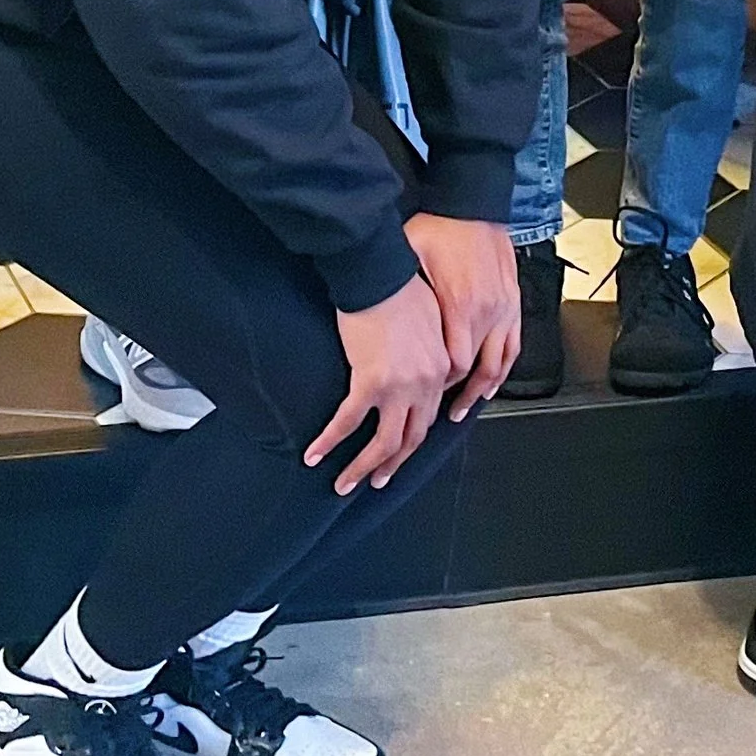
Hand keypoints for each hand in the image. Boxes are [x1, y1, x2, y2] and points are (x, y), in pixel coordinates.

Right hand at [306, 273, 450, 495]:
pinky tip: (314, 455)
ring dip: (364, 468)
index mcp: (441, 367)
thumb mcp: (429, 318)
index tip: (398, 449)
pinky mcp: (369, 382)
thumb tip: (416, 362)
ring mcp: (399, 386)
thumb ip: (428, 348)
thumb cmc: (400, 284)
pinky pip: (347, 423)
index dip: (411, 435)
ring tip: (346, 483)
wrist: (378, 271)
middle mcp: (425, 383)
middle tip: (378, 479)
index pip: (429, 415)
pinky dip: (330, 442)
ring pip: (385, 443)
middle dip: (392, 464)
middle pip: (411, 438)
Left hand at [404, 214, 519, 415]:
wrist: (472, 203)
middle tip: (439, 411)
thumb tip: (371, 308)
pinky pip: (514, 345)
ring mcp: (504, 308)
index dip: (440, 385)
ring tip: (465, 408)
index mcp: (460, 303)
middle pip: (474, 369)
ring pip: (498, 364)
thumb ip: (401, 290)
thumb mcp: (408, 257)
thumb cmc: (439, 227)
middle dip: (457, 394)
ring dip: (482, 389)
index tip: (425, 392)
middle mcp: (486, 310)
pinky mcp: (513, 301)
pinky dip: (504, 368)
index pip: (454, 364)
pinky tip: (493, 382)